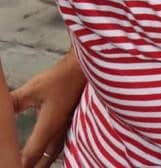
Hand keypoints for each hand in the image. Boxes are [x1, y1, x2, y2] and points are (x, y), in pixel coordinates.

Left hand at [12, 52, 83, 167]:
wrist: (86, 68)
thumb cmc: (62, 78)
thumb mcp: (32, 89)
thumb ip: (13, 103)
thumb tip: (0, 109)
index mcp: (48, 128)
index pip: (30, 155)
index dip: (19, 164)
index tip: (11, 166)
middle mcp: (59, 132)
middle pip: (44, 159)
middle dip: (33, 166)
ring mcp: (69, 127)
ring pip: (55, 153)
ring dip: (45, 161)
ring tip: (37, 165)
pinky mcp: (75, 121)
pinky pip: (63, 144)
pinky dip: (53, 152)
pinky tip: (53, 149)